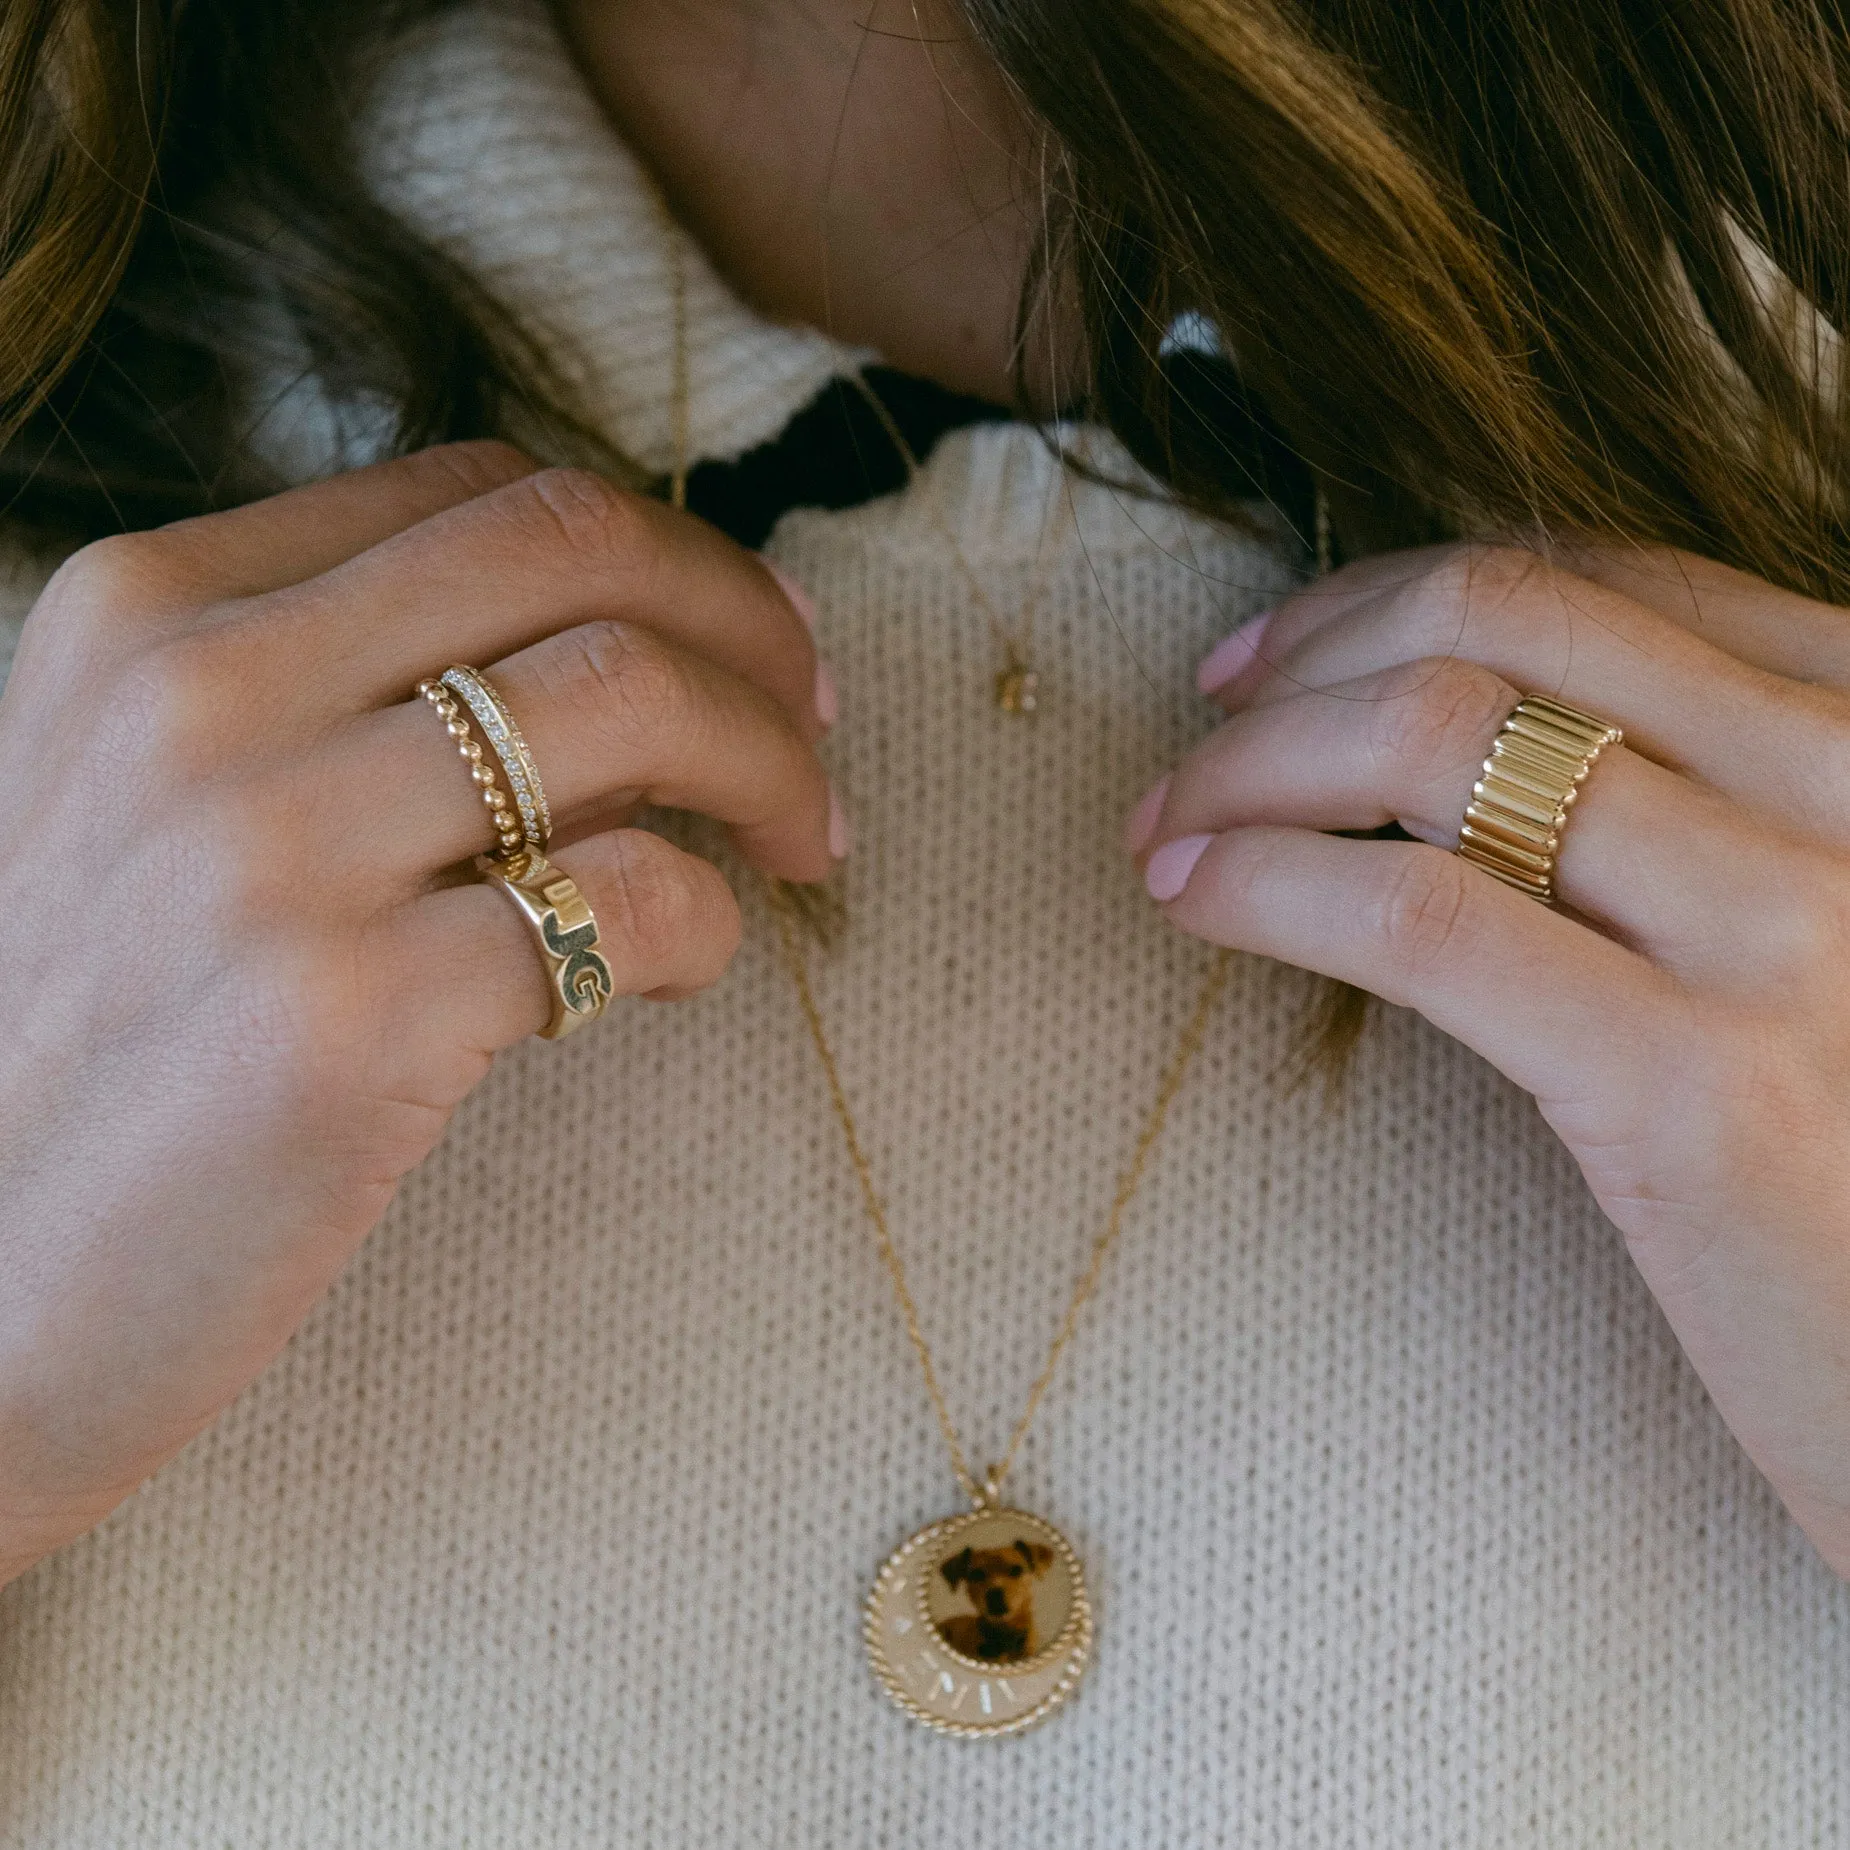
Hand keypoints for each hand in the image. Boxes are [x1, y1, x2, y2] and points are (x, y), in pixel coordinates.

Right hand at [0, 443, 836, 1582]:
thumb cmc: (100, 1045)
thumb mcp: (150, 806)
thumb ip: (336, 695)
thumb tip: (613, 657)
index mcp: (149, 613)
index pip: (483, 493)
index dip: (662, 552)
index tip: (745, 638)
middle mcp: (195, 696)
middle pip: (576, 552)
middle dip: (750, 622)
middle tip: (818, 717)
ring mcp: (264, 852)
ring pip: (630, 698)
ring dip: (767, 765)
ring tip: (801, 842)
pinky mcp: (342, 1018)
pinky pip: (624, 898)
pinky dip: (708, 920)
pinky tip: (687, 964)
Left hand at [1131, 541, 1849, 1576]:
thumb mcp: (1823, 926)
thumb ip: (1701, 810)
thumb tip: (1458, 736)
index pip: (1588, 584)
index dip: (1387, 596)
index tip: (1273, 655)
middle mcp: (1847, 788)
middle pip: (1495, 625)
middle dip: (1302, 656)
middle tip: (1200, 728)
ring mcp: (1785, 930)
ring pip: (1438, 740)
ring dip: (1251, 765)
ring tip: (1166, 824)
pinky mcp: (1696, 1090)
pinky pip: (1418, 920)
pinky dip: (1267, 882)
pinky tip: (1191, 900)